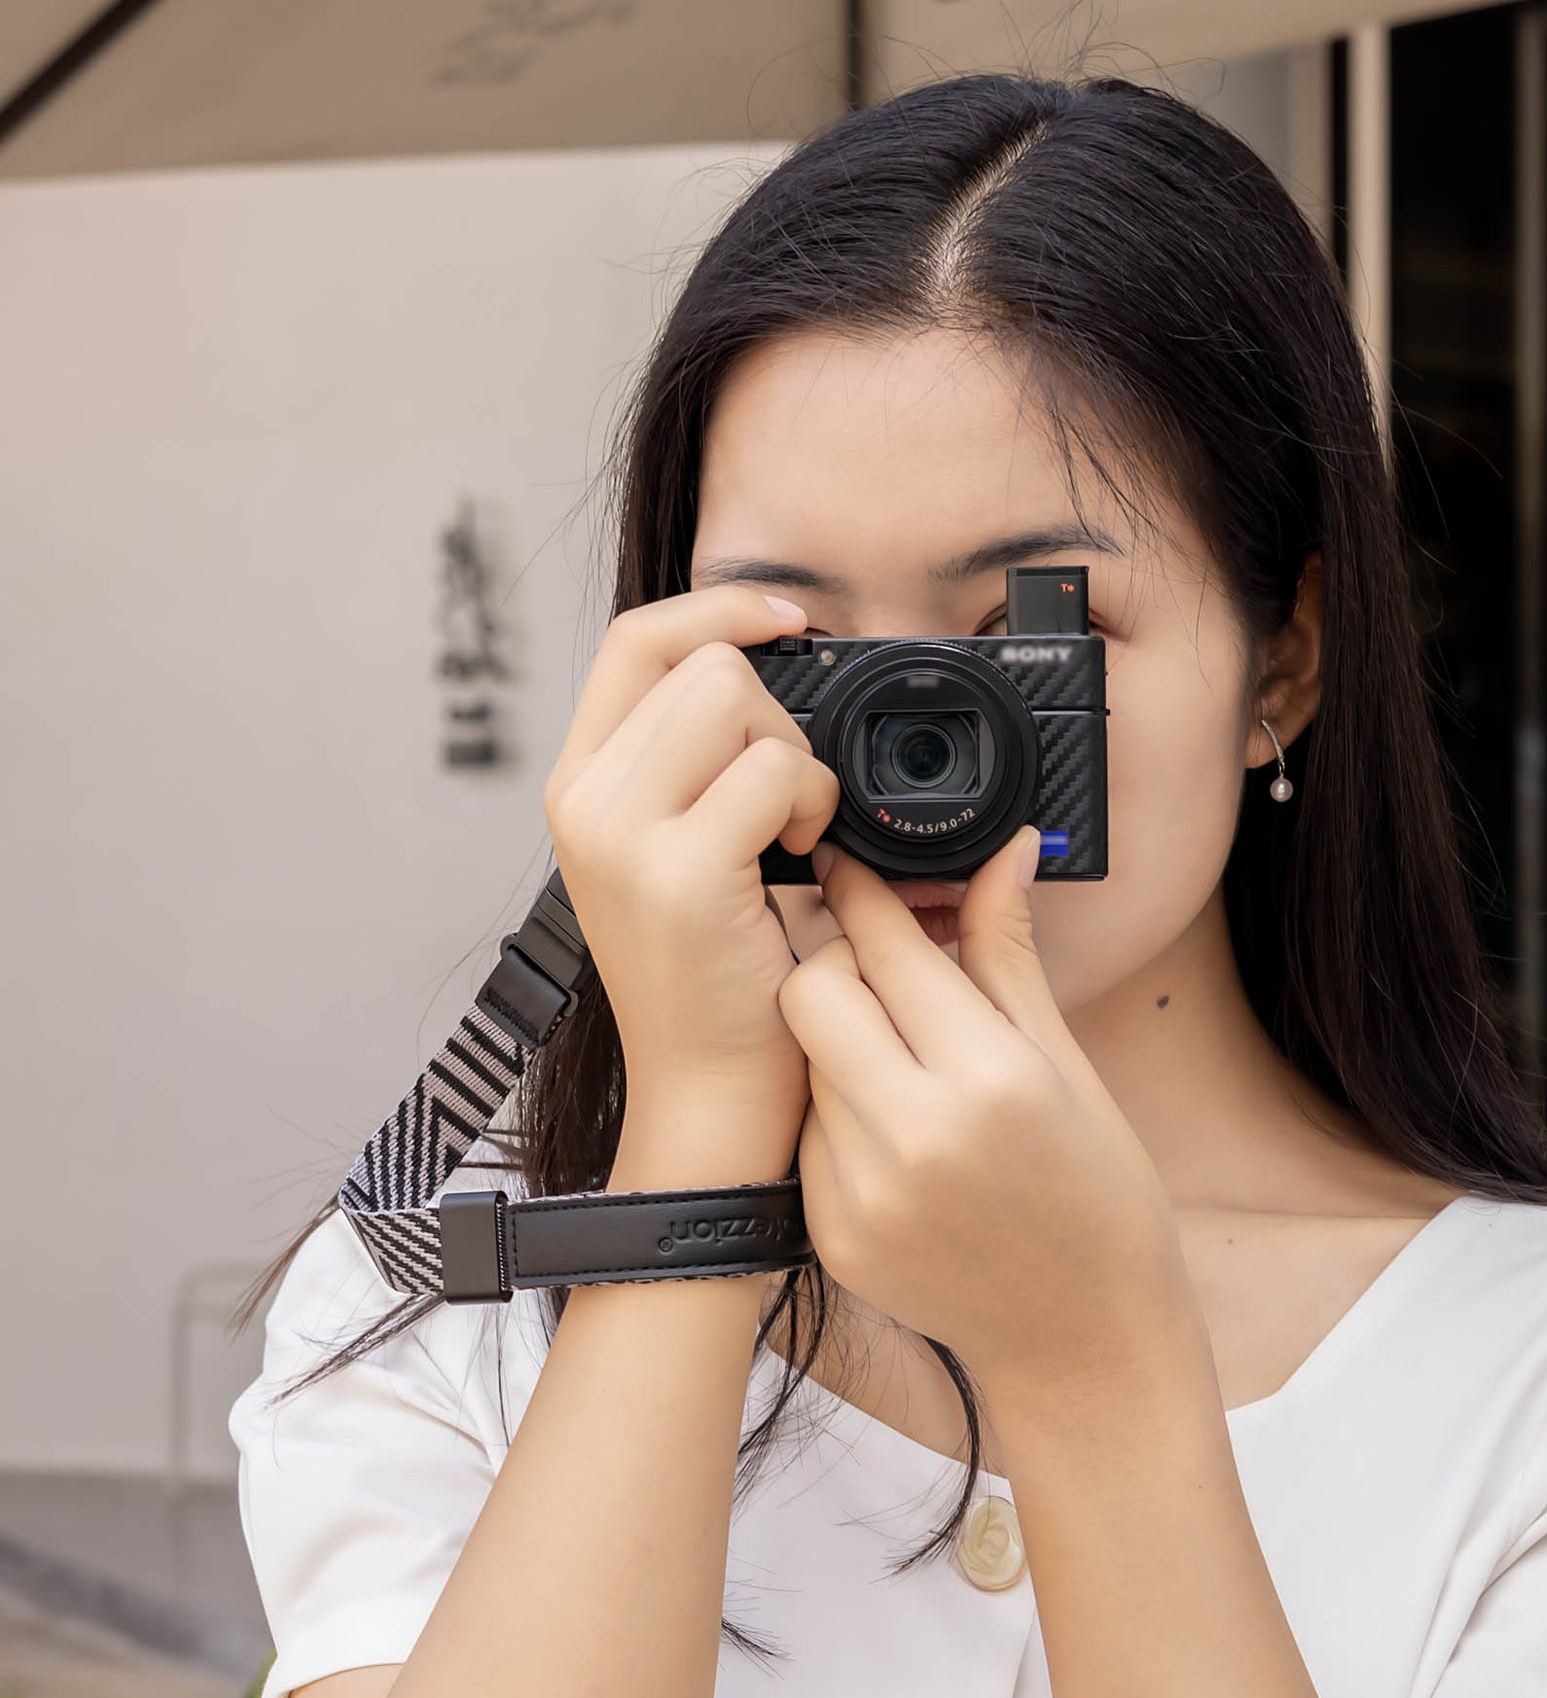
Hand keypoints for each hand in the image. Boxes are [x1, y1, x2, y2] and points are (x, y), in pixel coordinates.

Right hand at [542, 586, 838, 1151]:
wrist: (711, 1090)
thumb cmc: (718, 974)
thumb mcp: (680, 846)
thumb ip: (695, 761)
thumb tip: (760, 663)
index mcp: (581, 784)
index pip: (638, 638)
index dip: (720, 606)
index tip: (790, 619)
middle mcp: (584, 800)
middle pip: (703, 663)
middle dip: (775, 716)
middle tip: (789, 803)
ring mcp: (621, 834)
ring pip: (737, 700)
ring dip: (797, 759)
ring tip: (794, 834)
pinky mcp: (677, 872)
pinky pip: (776, 771)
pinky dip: (814, 803)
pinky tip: (804, 857)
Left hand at [774, 827, 1198, 1405]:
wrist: (1082, 1339)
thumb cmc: (1098, 1195)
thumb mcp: (1067, 1065)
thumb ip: (1007, 954)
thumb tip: (1003, 851)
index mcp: (989, 1080)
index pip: (889, 947)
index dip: (867, 890)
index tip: (856, 863)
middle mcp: (914, 1135)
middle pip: (813, 988)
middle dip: (841, 959)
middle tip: (886, 968)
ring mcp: (861, 1192)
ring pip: (804, 1056)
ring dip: (841, 1035)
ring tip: (904, 1055)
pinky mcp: (830, 1233)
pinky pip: (808, 1128)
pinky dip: (840, 1107)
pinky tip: (896, 1126)